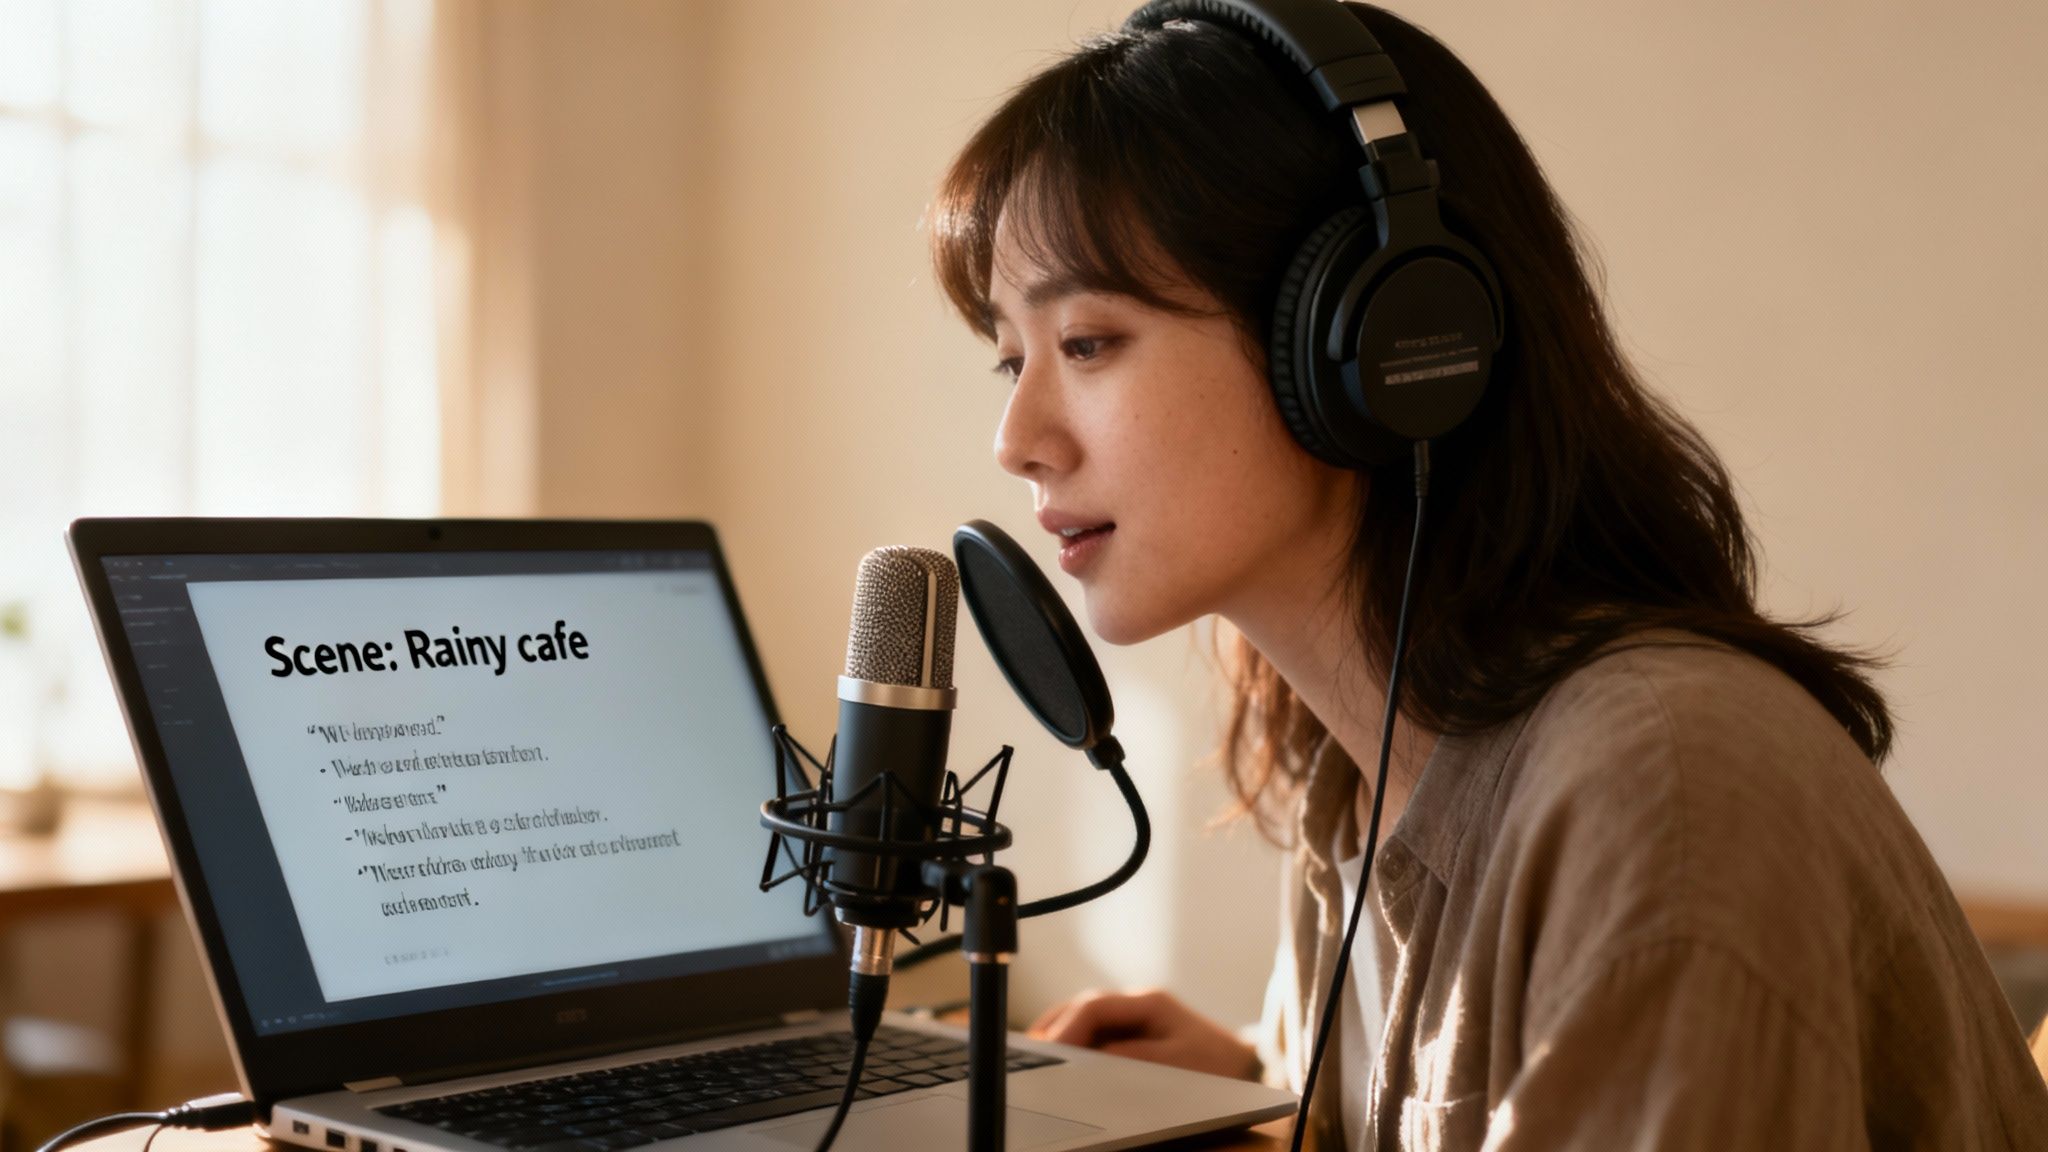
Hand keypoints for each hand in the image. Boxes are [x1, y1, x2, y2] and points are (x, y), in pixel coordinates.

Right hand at [1027, 988, 1260, 1080]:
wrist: (1244, 1072)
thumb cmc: (1215, 1068)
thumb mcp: (1173, 1064)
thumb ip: (1128, 1057)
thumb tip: (1085, 1056)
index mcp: (1147, 1002)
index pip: (1092, 1005)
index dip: (1065, 1027)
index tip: (1045, 1052)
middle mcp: (1136, 1002)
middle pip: (1080, 1006)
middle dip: (1052, 1029)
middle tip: (1028, 1055)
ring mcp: (1133, 1015)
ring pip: (1081, 1016)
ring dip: (1057, 1033)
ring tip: (1035, 1057)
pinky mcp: (1131, 1031)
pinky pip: (1091, 1030)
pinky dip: (1070, 1041)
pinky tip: (1057, 1058)